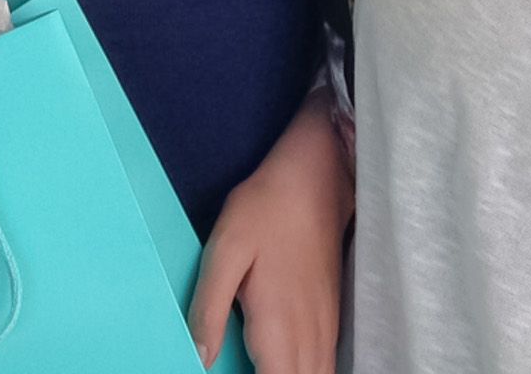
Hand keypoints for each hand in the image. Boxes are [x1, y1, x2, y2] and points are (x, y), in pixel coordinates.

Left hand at [189, 93, 353, 372]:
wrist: (317, 175)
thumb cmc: (266, 208)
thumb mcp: (225, 248)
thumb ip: (208, 308)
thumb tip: (198, 359)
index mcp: (278, 327)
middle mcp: (308, 337)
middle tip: (244, 365)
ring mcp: (325, 328)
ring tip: (261, 363)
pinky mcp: (331, 317)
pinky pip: (324, 366)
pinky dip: (307, 373)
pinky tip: (286, 364)